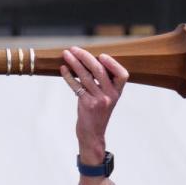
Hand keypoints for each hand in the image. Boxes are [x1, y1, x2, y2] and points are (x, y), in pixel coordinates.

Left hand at [59, 48, 127, 165]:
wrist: (93, 135)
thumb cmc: (97, 114)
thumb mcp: (105, 98)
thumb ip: (102, 83)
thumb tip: (88, 61)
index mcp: (117, 92)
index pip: (122, 74)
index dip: (112, 63)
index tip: (101, 55)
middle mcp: (110, 96)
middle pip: (99, 70)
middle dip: (85, 57)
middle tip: (74, 49)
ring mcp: (99, 101)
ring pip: (86, 76)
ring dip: (74, 63)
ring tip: (66, 54)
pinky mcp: (87, 105)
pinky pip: (76, 86)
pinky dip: (68, 76)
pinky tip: (63, 69)